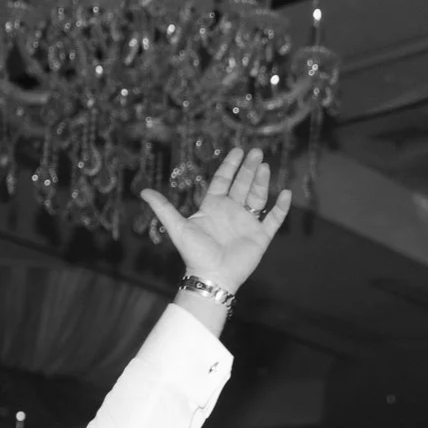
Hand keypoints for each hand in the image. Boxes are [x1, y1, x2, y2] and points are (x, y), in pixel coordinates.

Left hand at [142, 147, 290, 293]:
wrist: (212, 276)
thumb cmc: (194, 254)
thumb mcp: (177, 228)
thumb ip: (163, 208)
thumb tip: (142, 191)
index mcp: (213, 208)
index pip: (222, 181)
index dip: (230, 166)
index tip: (237, 151)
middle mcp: (231, 212)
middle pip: (242, 185)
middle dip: (249, 168)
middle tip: (257, 151)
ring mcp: (246, 223)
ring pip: (257, 197)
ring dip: (262, 182)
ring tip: (265, 166)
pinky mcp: (260, 236)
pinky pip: (274, 219)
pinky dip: (281, 207)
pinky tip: (284, 193)